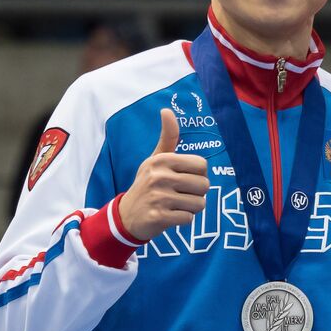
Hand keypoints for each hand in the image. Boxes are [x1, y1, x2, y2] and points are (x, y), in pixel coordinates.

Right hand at [117, 110, 209, 241]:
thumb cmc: (148, 183)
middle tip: (178, 195)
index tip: (182, 178)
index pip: (202, 165)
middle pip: (204, 185)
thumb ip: (168, 136)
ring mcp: (158, 197)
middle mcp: (159, 176)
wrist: (126, 215)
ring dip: (191, 208)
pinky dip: (183, 220)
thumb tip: (166, 110)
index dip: (197, 174)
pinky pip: (189, 219)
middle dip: (196, 193)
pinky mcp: (159, 217)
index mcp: (162, 160)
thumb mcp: (156, 159)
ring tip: (174, 205)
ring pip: (200, 204)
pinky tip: (169, 216)